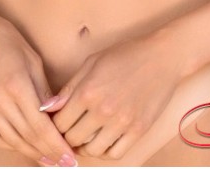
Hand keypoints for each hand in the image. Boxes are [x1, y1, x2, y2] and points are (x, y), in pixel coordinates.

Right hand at [0, 7, 77, 166]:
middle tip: (64, 163)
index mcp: (15, 85)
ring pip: (11, 140)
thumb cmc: (7, 39)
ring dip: (31, 153)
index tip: (70, 157)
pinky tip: (25, 147)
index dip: (56, 145)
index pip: (39, 126)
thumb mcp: (33, 60)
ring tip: (48, 159)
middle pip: (27, 137)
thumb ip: (44, 91)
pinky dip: (11, 144)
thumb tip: (56, 116)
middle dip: (48, 153)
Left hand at [44, 29, 183, 160]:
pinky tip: (103, 140)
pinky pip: (114, 154)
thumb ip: (69, 87)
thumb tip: (48, 108)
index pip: (59, 123)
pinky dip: (105, 151)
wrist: (162, 57)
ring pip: (92, 151)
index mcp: (88, 91)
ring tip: (85, 136)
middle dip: (67, 136)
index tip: (58, 122)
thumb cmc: (126, 55)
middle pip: (73, 139)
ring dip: (85, 146)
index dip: (55, 124)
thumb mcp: (93, 62)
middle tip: (70, 130)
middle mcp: (103, 110)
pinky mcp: (138, 131)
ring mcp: (121, 123)